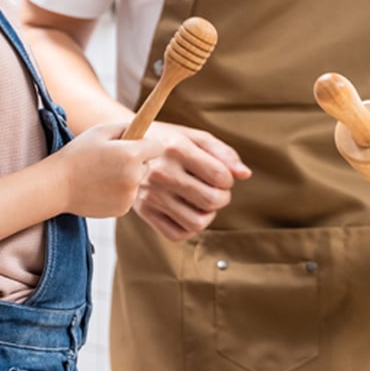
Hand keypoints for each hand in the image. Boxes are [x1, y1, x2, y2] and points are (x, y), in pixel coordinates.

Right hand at [54, 123, 163, 218]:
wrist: (58, 185)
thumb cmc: (78, 153)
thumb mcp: (100, 131)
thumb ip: (125, 127)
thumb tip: (142, 129)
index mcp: (131, 155)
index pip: (157, 147)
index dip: (146, 143)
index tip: (137, 143)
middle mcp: (134, 177)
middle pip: (147, 165)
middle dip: (135, 160)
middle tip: (112, 158)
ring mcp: (129, 196)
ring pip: (136, 181)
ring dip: (126, 176)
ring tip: (102, 173)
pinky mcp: (122, 210)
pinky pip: (127, 195)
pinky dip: (118, 191)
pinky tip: (99, 186)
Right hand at [133, 122, 250, 240]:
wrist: (124, 148)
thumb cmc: (164, 140)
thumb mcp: (191, 136)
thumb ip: (222, 152)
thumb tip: (245, 174)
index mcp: (175, 147)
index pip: (220, 176)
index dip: (228, 178)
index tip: (220, 174)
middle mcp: (162, 172)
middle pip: (212, 200)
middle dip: (222, 197)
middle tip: (215, 189)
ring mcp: (152, 194)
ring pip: (198, 222)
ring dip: (208, 214)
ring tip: (202, 201)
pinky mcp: (144, 211)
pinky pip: (178, 234)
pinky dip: (189, 227)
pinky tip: (186, 209)